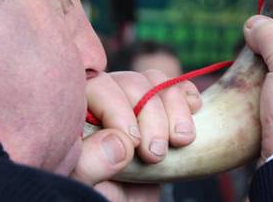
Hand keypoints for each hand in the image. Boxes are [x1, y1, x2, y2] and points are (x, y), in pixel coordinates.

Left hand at [71, 71, 200, 200]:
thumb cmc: (99, 196)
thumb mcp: (84, 187)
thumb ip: (91, 163)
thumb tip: (120, 141)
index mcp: (77, 112)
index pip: (97, 87)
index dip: (117, 108)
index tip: (133, 142)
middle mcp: (105, 101)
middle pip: (131, 82)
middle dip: (151, 114)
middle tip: (156, 153)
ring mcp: (136, 103)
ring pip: (156, 81)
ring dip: (174, 107)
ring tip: (181, 140)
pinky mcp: (162, 110)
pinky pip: (176, 86)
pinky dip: (187, 94)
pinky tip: (195, 109)